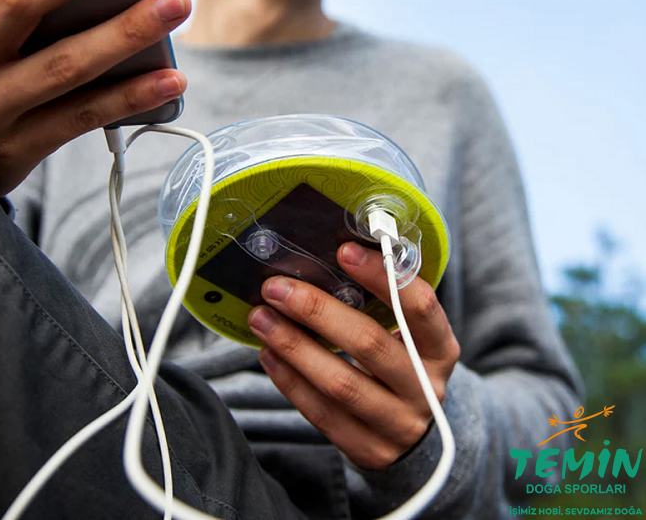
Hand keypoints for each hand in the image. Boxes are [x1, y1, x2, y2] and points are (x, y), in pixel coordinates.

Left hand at [247, 242, 459, 470]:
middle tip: (277, 287)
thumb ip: (385, 305)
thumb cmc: (403, 367)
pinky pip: (322, 414)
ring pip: (340, 383)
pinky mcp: (370, 451)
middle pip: (369, 344)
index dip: (382, 276)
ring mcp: (399, 424)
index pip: (419, 306)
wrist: (418, 441)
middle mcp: (426, 387)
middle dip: (317, 311)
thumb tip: (330, 257)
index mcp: (440, 348)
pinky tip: (268, 354)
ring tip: (261, 317)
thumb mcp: (411, 338)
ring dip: (294, 345)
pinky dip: (290, 381)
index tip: (343, 250)